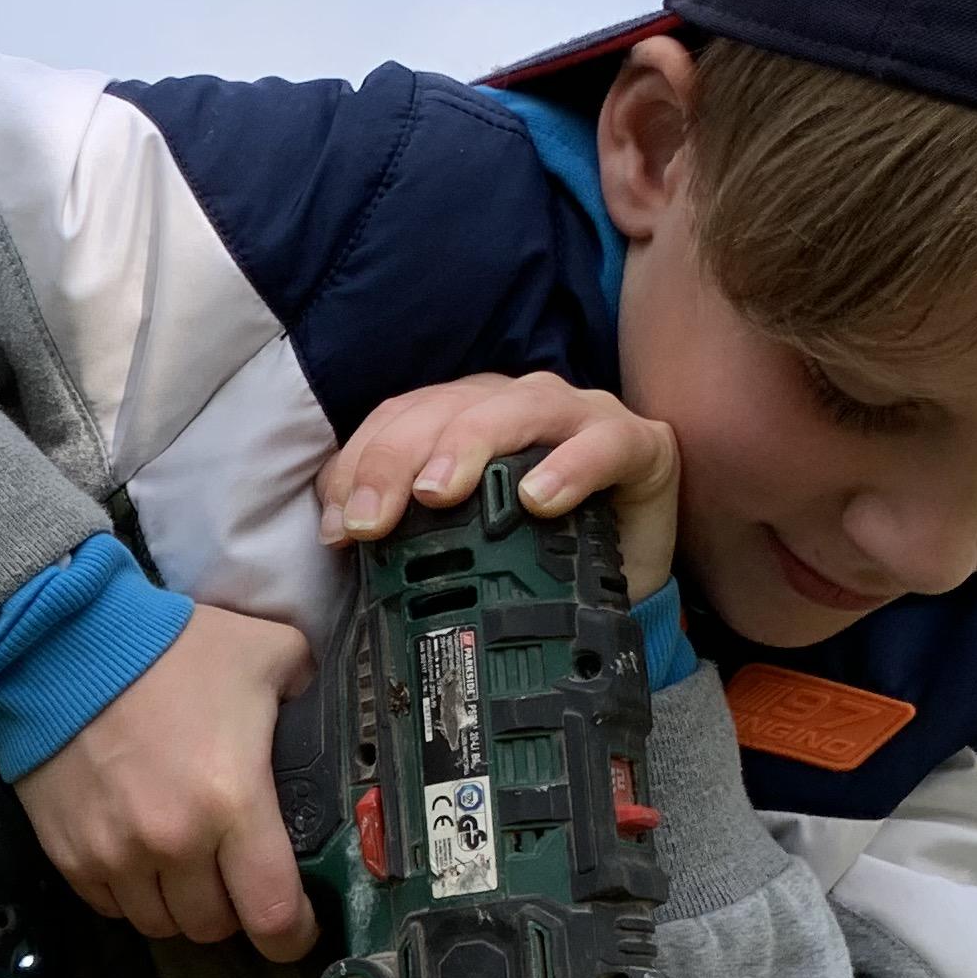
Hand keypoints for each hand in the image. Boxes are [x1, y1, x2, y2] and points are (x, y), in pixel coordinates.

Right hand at [13, 602, 316, 957]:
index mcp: (233, 804)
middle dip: (232, 910)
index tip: (296, 929)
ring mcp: (115, 856)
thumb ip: (304, 685)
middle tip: (233, 878)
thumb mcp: (265, 651)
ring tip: (183, 871)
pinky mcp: (69, 855)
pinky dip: (130, 894)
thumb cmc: (167, 648)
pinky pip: (109, 905)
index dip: (292, 936)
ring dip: (178, 906)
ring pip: (159, 924)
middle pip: (213, 927)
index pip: (272, 913)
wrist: (60, 645)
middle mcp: (174, 845)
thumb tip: (315, 704)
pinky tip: (138, 859)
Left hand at [315, 371, 679, 598]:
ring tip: (437, 496)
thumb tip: (337, 532)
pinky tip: (538, 500)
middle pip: (447, 408)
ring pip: (517, 408)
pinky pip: (604, 443)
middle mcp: (518, 404)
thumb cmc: (539, 550)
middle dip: (397, 461)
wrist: (629, 573)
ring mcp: (580, 416)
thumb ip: (400, 528)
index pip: (400, 417)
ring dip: (468, 447)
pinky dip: (570, 467)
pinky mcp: (639, 442)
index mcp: (467, 415)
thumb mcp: (460, 543)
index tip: (338, 529)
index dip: (361, 464)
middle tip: (371, 523)